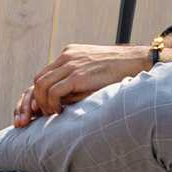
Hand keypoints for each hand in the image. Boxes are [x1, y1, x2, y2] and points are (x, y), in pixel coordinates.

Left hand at [10, 43, 157, 126]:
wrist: (138, 62)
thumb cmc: (120, 72)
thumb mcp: (94, 73)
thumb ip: (78, 81)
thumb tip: (65, 101)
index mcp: (70, 55)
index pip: (43, 74)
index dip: (37, 94)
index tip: (38, 110)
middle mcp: (67, 57)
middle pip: (38, 80)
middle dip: (33, 101)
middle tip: (39, 117)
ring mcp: (72, 64)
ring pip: (41, 85)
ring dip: (43, 104)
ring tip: (52, 115)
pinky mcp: (78, 75)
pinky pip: (54, 91)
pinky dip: (52, 104)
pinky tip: (60, 113)